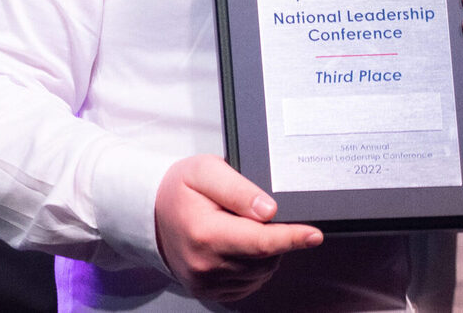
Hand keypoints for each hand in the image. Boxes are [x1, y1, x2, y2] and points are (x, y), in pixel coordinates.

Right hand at [152, 154, 319, 299]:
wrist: (148, 214)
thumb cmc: (178, 189)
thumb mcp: (204, 171)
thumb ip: (238, 188)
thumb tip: (269, 210)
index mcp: (205, 233)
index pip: (260, 241)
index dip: (291, 238)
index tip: (314, 235)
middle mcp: (206, 264)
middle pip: (265, 258)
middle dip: (272, 238)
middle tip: (249, 215)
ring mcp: (207, 282)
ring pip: (261, 272)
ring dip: (263, 253)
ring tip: (239, 229)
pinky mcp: (209, 292)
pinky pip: (249, 284)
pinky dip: (252, 267)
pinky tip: (236, 248)